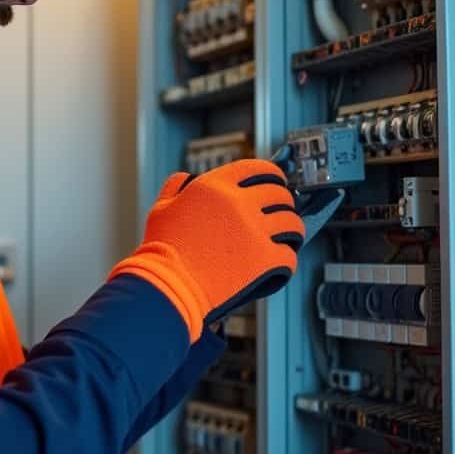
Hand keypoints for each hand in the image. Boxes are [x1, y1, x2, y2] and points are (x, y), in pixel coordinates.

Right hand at [109, 159, 305, 340]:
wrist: (168, 285)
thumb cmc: (162, 249)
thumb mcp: (162, 207)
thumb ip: (176, 187)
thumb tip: (186, 178)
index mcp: (215, 186)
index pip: (259, 168)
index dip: (273, 175)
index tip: (277, 184)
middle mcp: (238, 203)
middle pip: (280, 195)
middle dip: (285, 204)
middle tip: (281, 214)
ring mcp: (254, 231)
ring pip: (292, 223)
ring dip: (293, 230)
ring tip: (288, 238)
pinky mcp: (264, 259)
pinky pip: (290, 255)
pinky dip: (288, 260)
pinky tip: (281, 264)